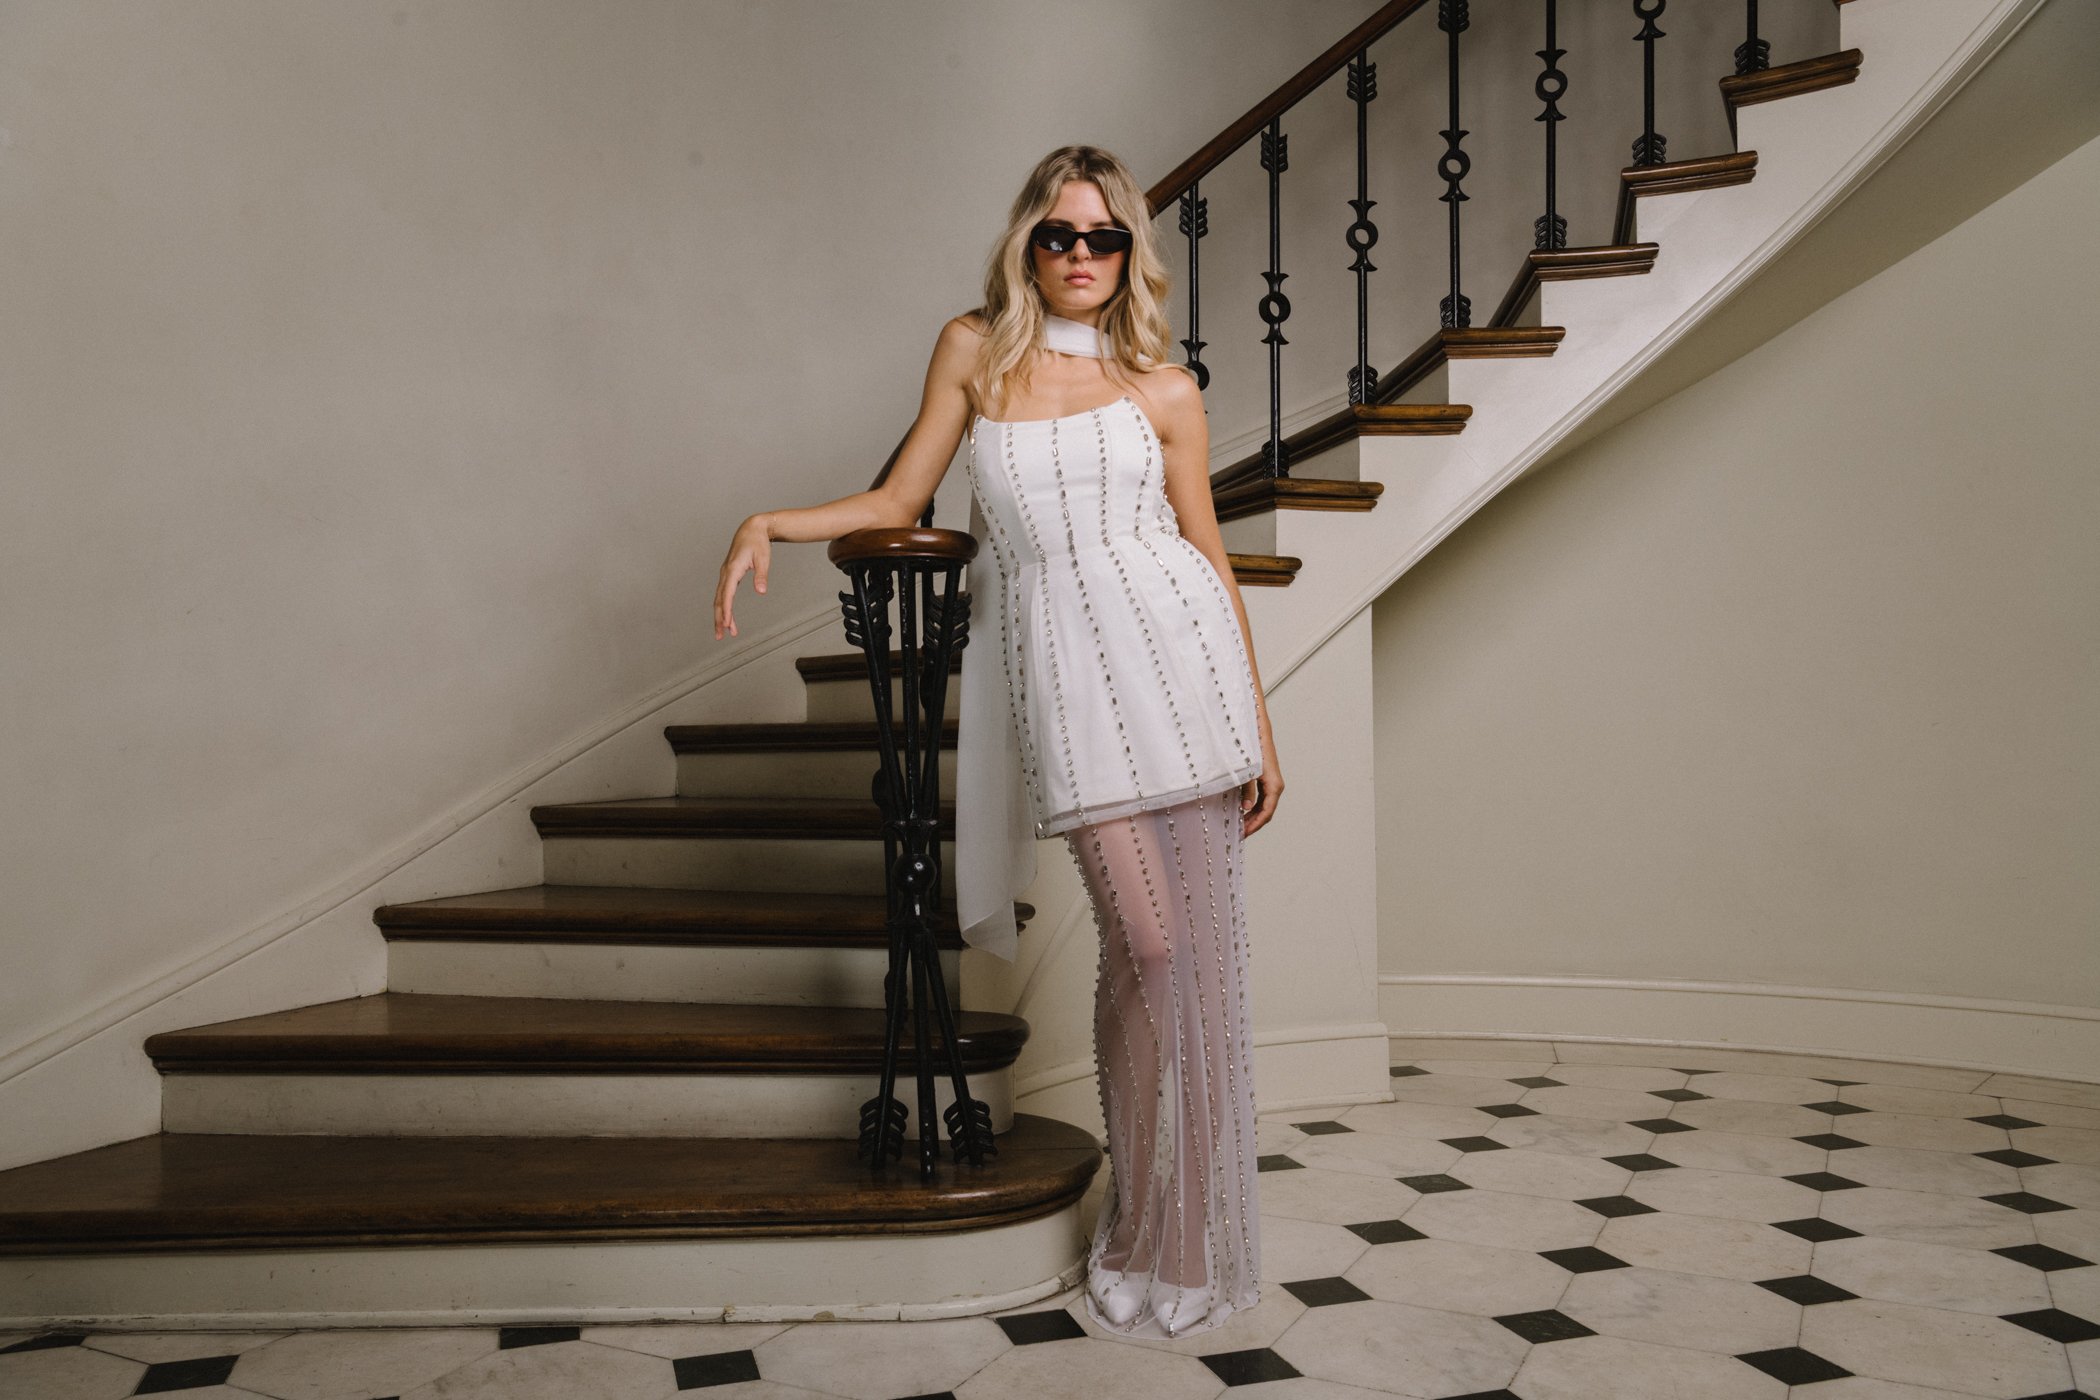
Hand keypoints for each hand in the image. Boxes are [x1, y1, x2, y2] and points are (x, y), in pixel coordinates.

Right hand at [714, 514, 770, 639]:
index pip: (727, 594)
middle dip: (719, 618)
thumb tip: (761, 592)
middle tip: (720, 636)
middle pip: (718, 600)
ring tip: (726, 632)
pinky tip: (729, 617)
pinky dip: (724, 606)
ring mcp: (725, 574)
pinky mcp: (728, 575)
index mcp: (733, 569)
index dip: (726, 610)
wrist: (752, 528)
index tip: (726, 624)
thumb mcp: (763, 558)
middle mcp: (725, 573)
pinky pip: (723, 594)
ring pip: (719, 598)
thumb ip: (762, 576)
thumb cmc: (758, 543)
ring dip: (721, 615)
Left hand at [1238, 708, 1282, 836]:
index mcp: (1273, 781)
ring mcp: (1270, 778)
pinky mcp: (1264, 774)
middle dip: (1254, 823)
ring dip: (1253, 815)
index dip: (1256, 824)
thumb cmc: (1250, 742)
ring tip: (1239, 824)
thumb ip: (1247, 788)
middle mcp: (1275, 782)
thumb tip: (1247, 807)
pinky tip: (1241, 809)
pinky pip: (1261, 795)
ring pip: (1265, 803)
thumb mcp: (1246, 768)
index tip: (1244, 833)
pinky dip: (1252, 805)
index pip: (1268, 810)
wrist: (1256, 722)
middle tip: (1239, 833)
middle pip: (1267, 809)